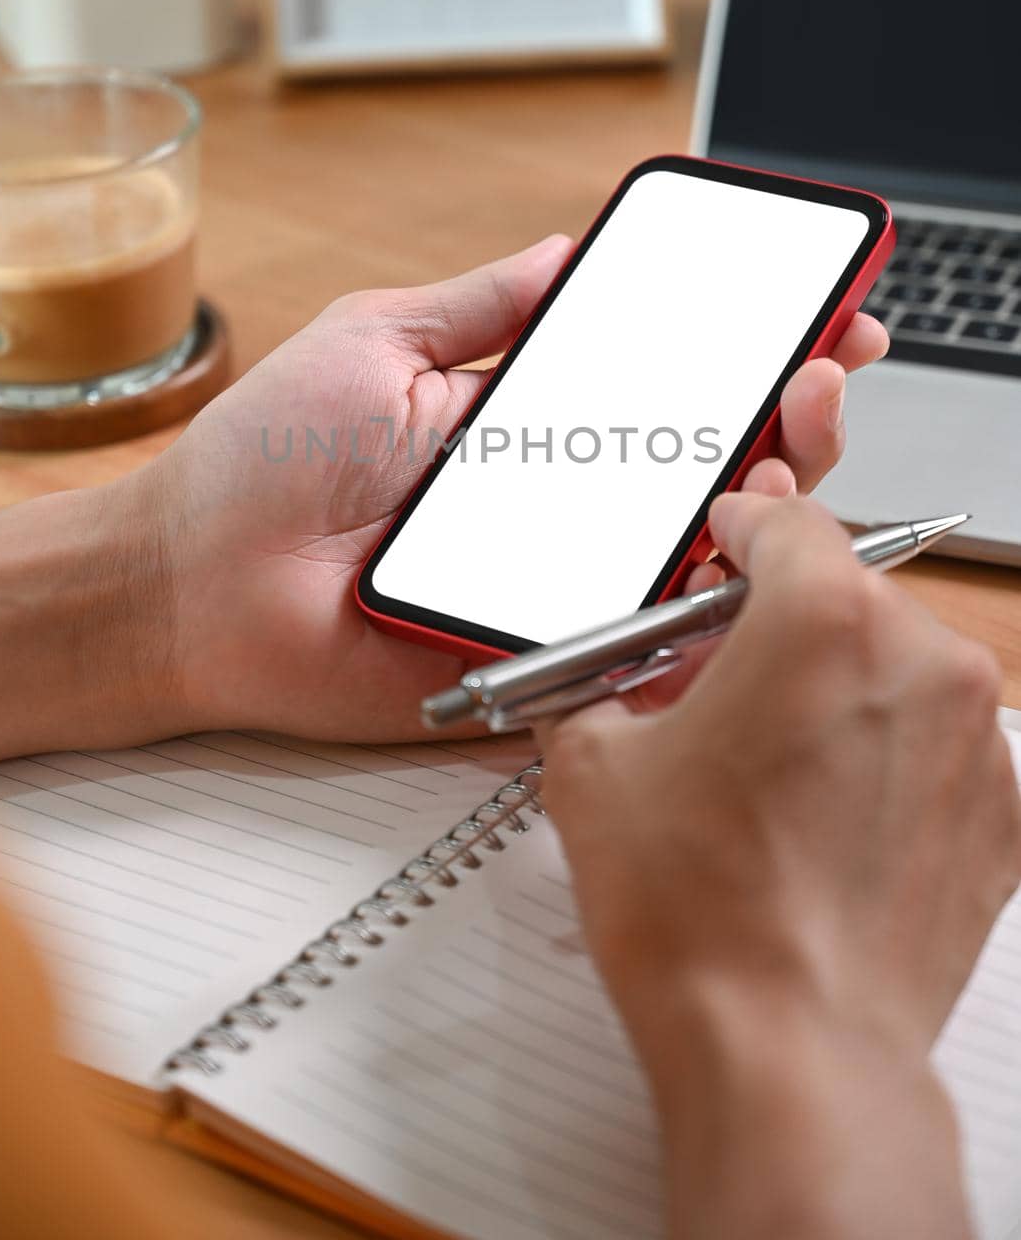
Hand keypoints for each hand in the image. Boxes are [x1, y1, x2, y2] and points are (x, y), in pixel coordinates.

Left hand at [139, 239, 885, 741]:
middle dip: (791, 413)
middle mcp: (561, 498)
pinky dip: (707, 606)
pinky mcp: (541, 653)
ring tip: (788, 440)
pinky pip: (643, 641)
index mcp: (529, 421)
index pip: (668, 380)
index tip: (820, 309)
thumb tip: (566, 248)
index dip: (751, 348)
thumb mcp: (377, 342)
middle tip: (819, 373)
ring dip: (770, 496)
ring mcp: (559, 577)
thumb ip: (480, 304)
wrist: (197, 583)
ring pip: (700, 551)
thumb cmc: (265, 461)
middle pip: (710, 463)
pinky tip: (741, 549)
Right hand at [542, 494, 1018, 1239]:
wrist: (790, 1052)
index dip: (740, 528)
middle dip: (777, 623)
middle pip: (843, 594)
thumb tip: (612, 687)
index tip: (724, 546)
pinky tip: (823, 817)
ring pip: (894, 668)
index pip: (787, 519)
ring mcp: (976, 742)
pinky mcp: (1002, 816)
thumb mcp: (593, 767)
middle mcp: (919, 662)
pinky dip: (885, 757)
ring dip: (833, 689)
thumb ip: (604, 688)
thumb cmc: (704, 917)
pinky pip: (936, 746)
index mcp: (822, 620)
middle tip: (717, 677)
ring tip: (768, 766)